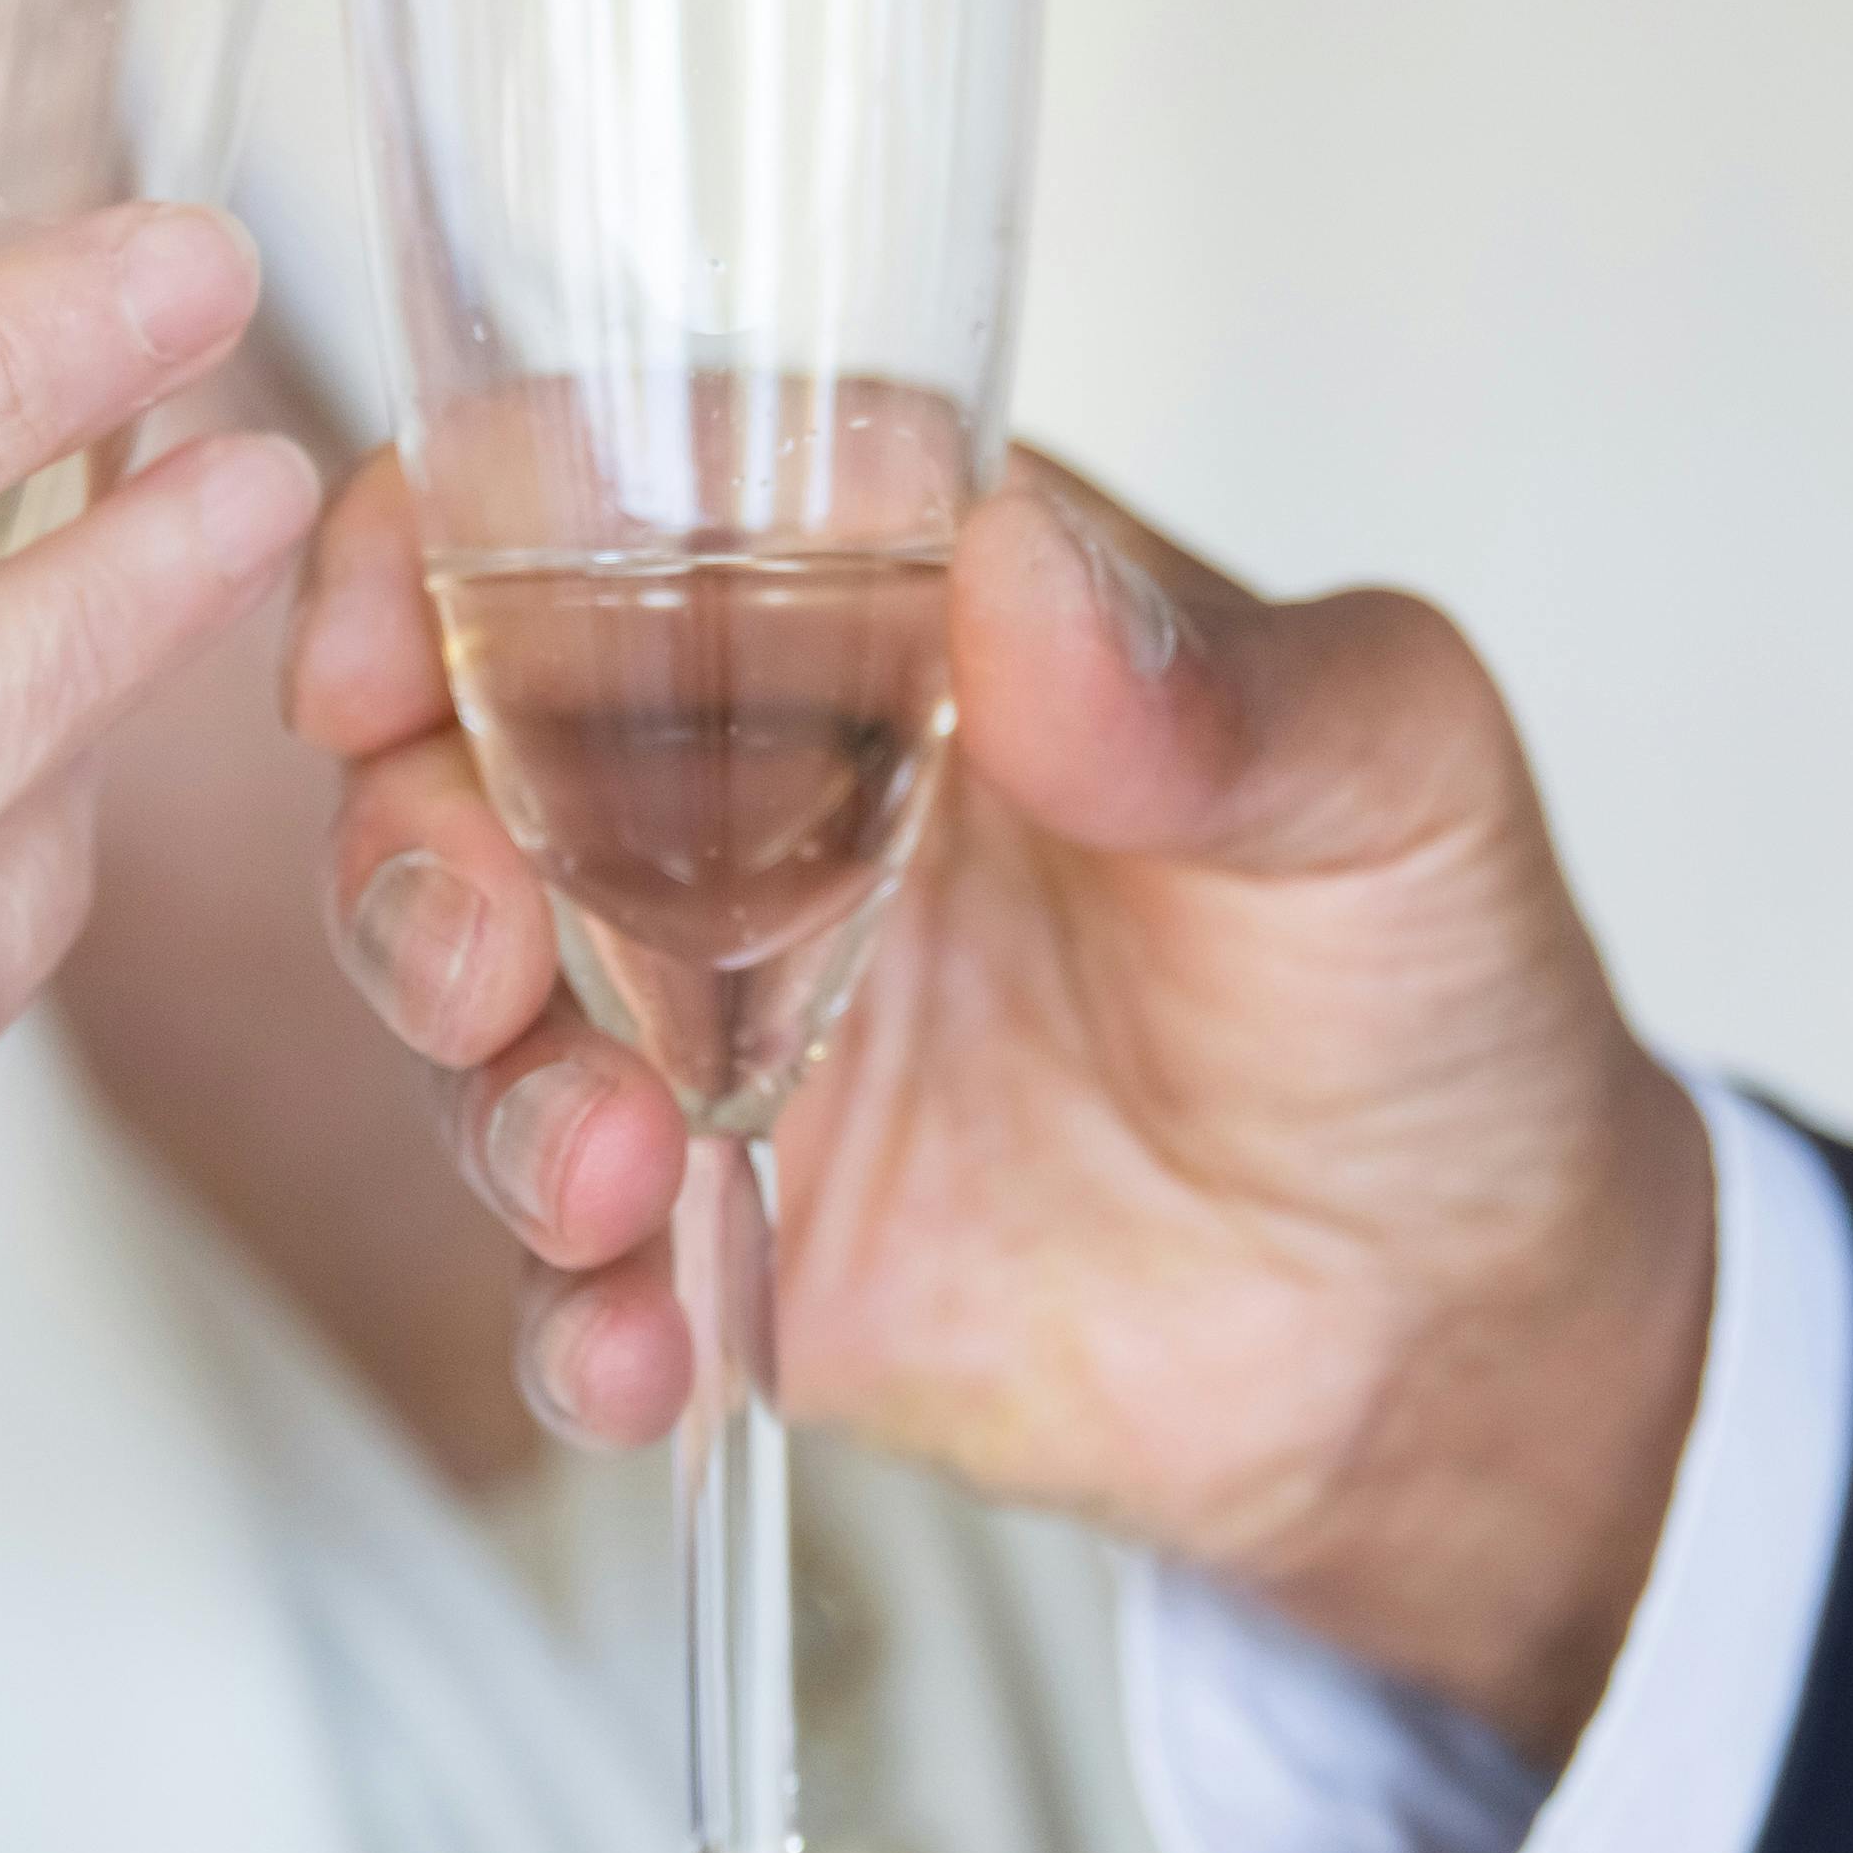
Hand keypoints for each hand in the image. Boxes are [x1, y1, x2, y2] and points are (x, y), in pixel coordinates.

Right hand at [290, 453, 1715, 1753]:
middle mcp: (763, 799)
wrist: (1465, 1314)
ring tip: (604, 1171)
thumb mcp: (1393, 780)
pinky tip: (640, 1344)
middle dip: (409, 849)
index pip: (609, 509)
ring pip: (474, 1017)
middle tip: (476, 949)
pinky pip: (572, 1277)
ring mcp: (726, 1023)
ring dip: (480, 1090)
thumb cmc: (1428, 982)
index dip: (444, 545)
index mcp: (895, 617)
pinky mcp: (736, 1240)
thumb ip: (1217, 684)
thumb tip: (1022, 562)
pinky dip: (566, 1318)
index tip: (386, 637)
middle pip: (467, 764)